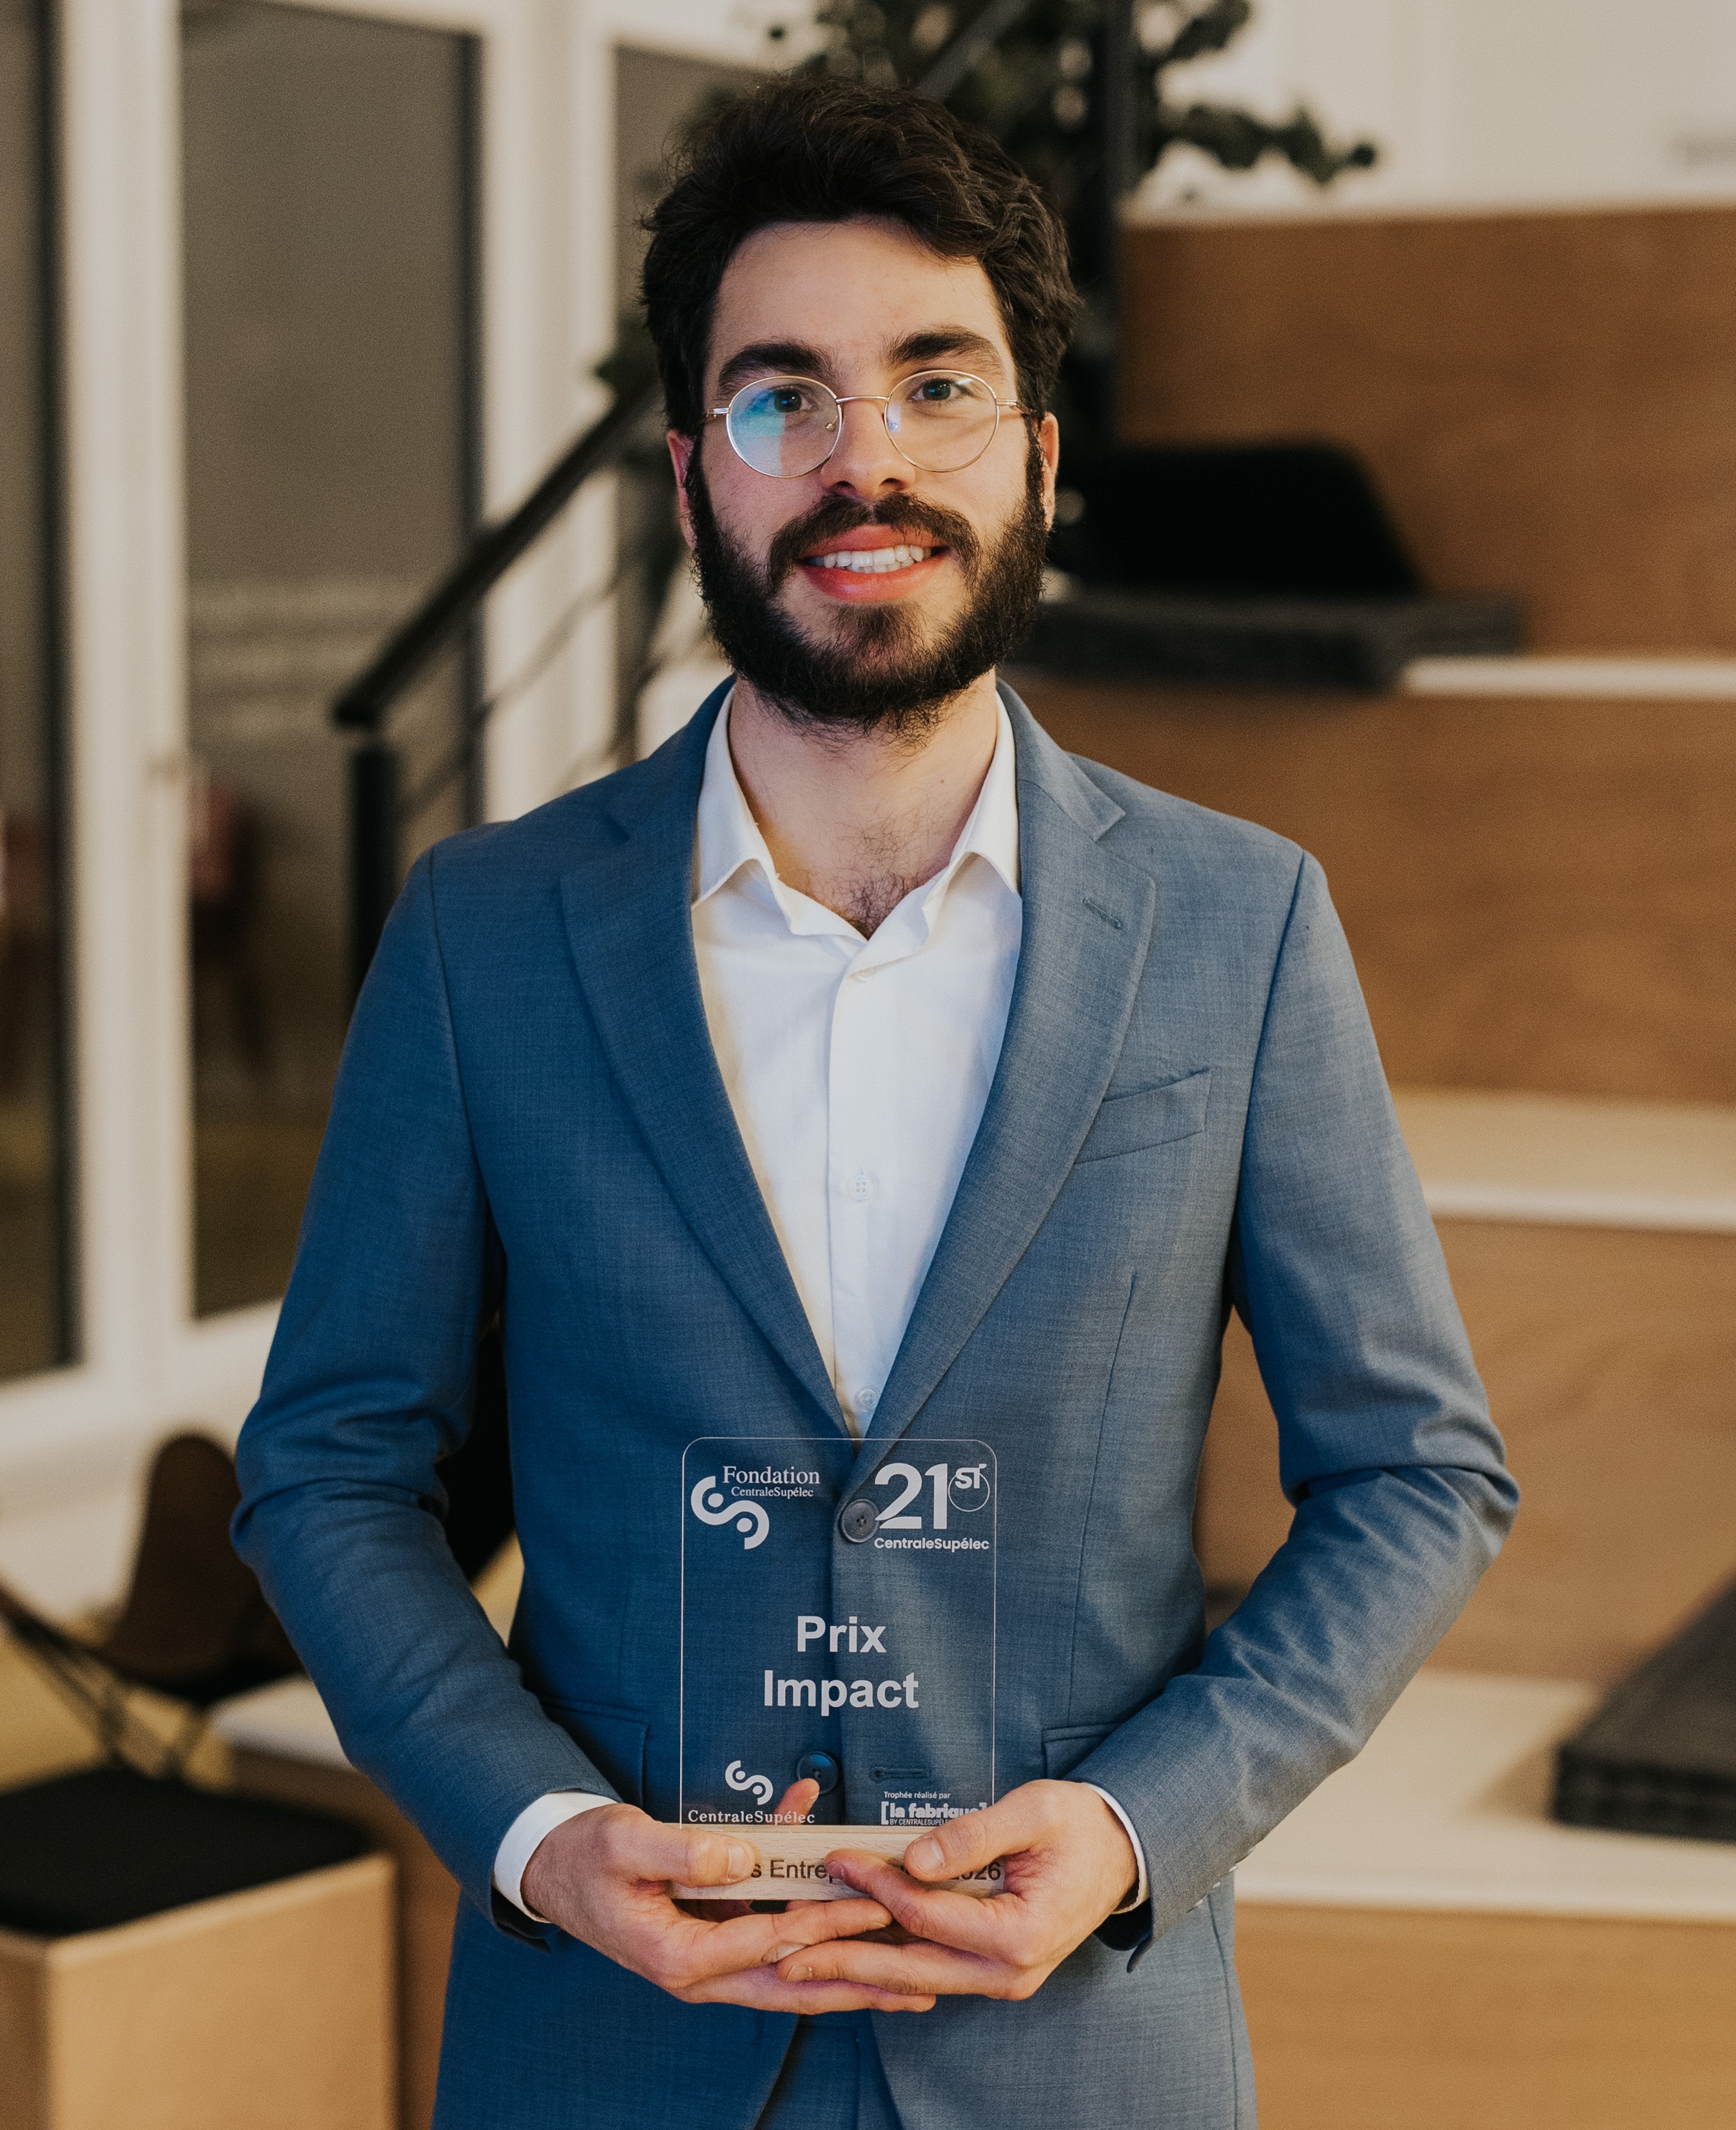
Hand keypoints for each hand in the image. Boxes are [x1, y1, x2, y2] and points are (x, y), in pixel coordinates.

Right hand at [520, 1781, 933, 2013]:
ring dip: (845, 1962)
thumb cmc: (586, 1855)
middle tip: (920, 1982)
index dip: (825, 1928)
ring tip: (907, 1964)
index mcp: (679, 1956)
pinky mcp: (715, 1937)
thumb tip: (744, 1858)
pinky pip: (770, 1926)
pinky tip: (829, 1860)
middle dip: (858, 1986)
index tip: (875, 1913)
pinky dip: (803, 1903)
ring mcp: (709, 1958)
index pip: (770, 1945)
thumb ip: (685, 1852)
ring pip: (790, 1968)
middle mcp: (700, 1970)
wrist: (554, 1866)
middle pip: (793, 1984)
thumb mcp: (626, 1844)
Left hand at [775, 1780, 1138, 2002]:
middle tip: (786, 1947)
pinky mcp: (990, 1967)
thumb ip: (971, 1835)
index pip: (927, 1914)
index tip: (837, 1860)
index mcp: (1020, 1935)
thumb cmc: (1079, 1825)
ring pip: (914, 1977)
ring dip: (858, 1964)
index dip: (876, 1886)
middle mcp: (1008, 1972)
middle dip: (843, 1957)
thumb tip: (912, 1857)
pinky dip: (887, 1958)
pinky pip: (931, 1967)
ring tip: (801, 1955)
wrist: (1119, 1848)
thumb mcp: (1032, 1812)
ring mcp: (1000, 1977)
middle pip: (910, 1967)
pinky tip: (848, 1950)